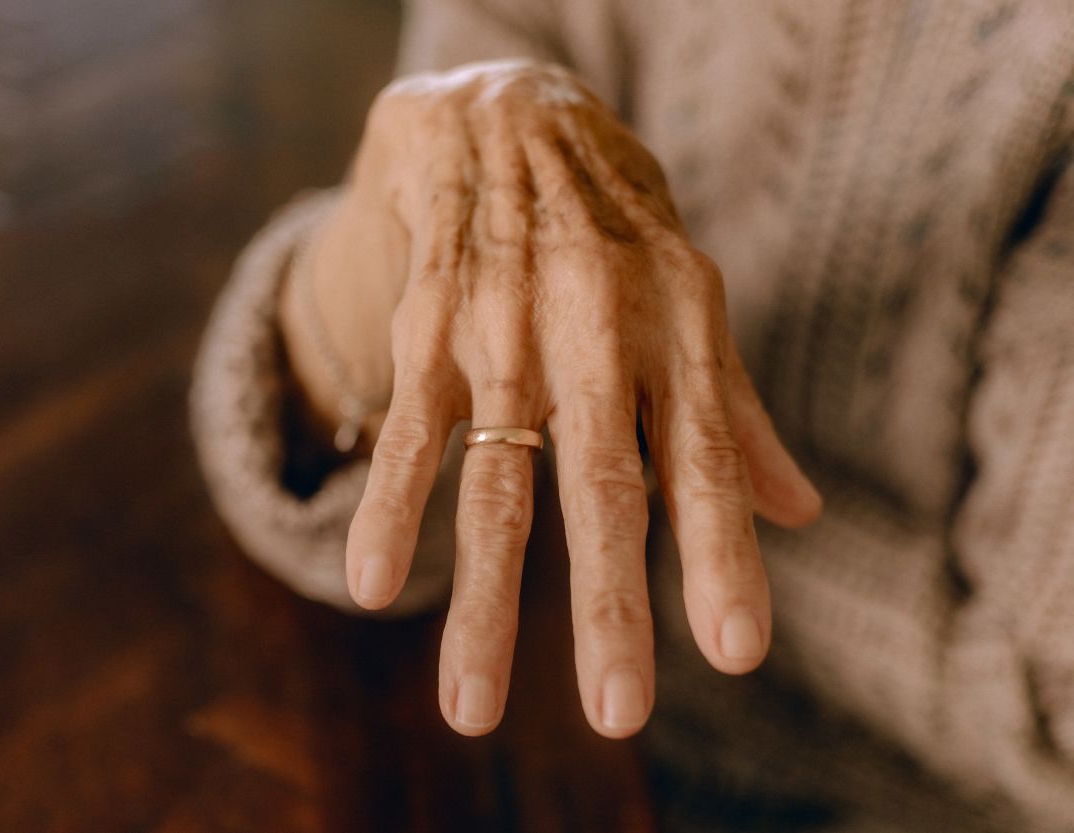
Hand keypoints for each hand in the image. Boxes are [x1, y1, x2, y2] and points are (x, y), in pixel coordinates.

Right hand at [339, 60, 821, 736]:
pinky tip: (372, 584)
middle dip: (608, 601)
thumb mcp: (690, 300)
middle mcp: (592, 331)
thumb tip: (800, 515)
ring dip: (484, 599)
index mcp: (673, 326)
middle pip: (601, 483)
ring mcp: (504, 330)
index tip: (734, 650)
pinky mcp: (431, 325)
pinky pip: (409, 427)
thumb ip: (733, 409)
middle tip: (617, 712)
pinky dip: (392, 506)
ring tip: (470, 708)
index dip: (721, 551)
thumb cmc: (612, 227)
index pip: (703, 456)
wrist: (507, 109)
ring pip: (496, 479)